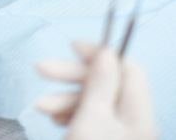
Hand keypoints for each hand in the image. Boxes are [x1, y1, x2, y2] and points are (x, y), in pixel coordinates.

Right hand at [36, 42, 157, 139]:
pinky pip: (89, 119)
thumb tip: (107, 52)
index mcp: (137, 112)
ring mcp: (118, 134)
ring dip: (65, 98)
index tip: (72, 47)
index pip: (126, 68)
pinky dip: (70, 114)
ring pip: (93, 102)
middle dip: (71, 76)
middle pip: (105, 83)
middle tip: (40, 69)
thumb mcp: (92, 119)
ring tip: (42, 107)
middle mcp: (132, 121)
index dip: (100, 53)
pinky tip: (53, 118)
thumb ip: (100, 83)